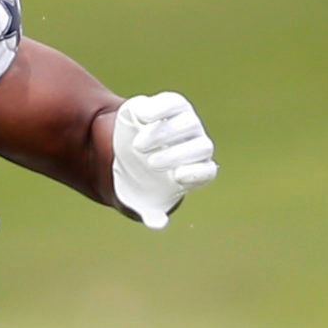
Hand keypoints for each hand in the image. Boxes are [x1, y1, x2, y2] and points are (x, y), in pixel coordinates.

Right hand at [109, 92, 217, 229]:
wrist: (120, 149)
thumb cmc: (135, 178)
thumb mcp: (138, 199)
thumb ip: (148, 212)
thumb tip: (158, 224)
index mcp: (194, 170)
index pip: (207, 171)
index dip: (196, 173)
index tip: (176, 177)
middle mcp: (195, 144)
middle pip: (202, 147)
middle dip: (177, 156)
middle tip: (151, 164)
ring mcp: (185, 123)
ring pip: (188, 123)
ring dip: (164, 135)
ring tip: (139, 146)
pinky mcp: (171, 105)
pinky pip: (173, 103)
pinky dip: (159, 109)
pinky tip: (141, 118)